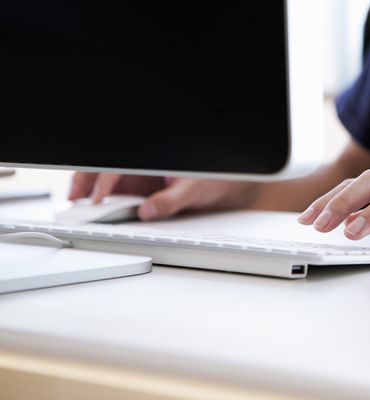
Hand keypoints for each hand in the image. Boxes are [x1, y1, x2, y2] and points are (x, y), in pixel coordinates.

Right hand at [68, 172, 260, 220]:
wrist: (234, 188)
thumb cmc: (218, 178)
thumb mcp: (195, 189)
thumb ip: (171, 200)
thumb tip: (149, 211)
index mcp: (154, 158)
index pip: (121, 166)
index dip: (105, 181)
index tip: (97, 197)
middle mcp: (146, 166)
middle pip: (108, 169)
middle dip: (88, 180)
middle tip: (75, 199)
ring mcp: (143, 177)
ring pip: (109, 179)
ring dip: (92, 190)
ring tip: (79, 203)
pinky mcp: (145, 189)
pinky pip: (120, 193)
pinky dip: (105, 199)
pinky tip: (97, 208)